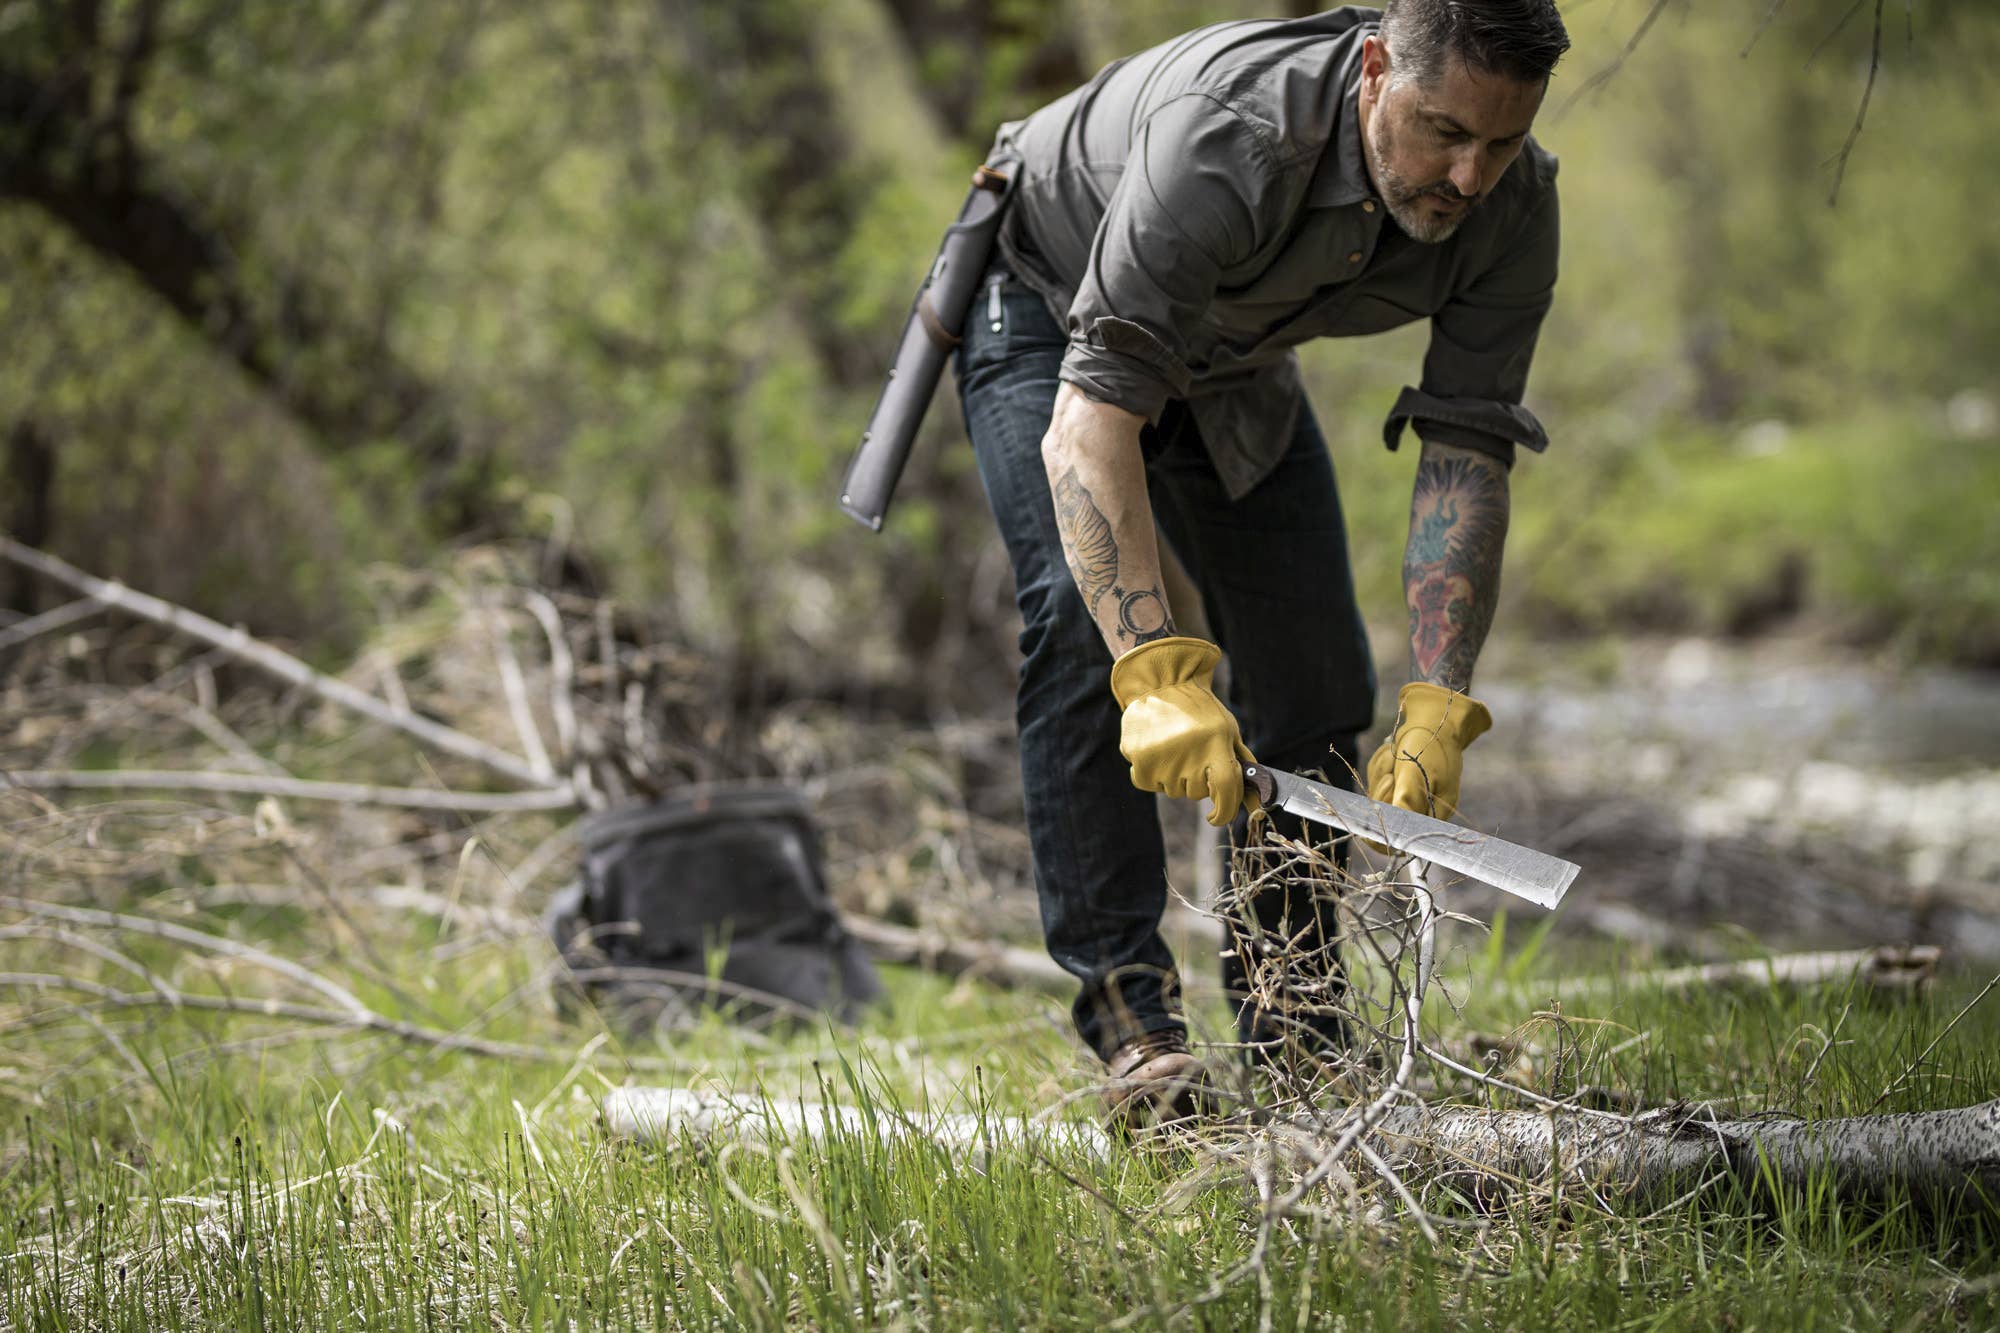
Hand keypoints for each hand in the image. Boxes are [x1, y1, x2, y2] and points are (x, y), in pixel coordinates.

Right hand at [1109, 637, 1253, 827]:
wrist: (1161, 683)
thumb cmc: (1200, 711)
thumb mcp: (1228, 731)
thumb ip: (1241, 766)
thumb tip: (1257, 805)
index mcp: (1217, 742)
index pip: (1226, 790)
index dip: (1225, 810)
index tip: (1218, 816)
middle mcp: (1191, 752)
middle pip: (1196, 793)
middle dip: (1197, 781)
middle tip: (1191, 754)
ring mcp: (1163, 757)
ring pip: (1172, 791)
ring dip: (1174, 777)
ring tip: (1172, 747)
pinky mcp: (1139, 758)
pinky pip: (1148, 784)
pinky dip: (1151, 774)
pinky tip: (1155, 751)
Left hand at [1365, 682, 1492, 825]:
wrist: (1434, 718)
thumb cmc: (1429, 744)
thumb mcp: (1417, 770)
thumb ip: (1407, 799)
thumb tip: (1396, 828)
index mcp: (1433, 814)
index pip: (1403, 842)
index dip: (1384, 832)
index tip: (1375, 813)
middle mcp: (1420, 809)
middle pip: (1384, 818)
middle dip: (1382, 793)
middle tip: (1391, 776)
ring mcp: (1408, 795)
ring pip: (1376, 795)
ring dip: (1381, 772)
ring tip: (1396, 756)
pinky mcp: (1397, 782)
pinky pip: (1376, 779)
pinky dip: (1380, 764)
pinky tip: (1393, 752)